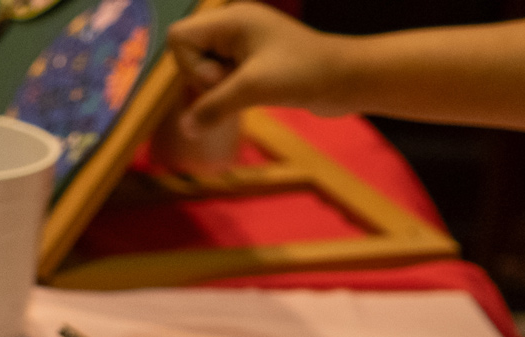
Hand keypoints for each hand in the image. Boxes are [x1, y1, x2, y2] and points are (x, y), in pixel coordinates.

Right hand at [169, 3, 352, 132]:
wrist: (346, 78)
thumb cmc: (303, 73)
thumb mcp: (253, 89)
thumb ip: (213, 107)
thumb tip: (185, 129)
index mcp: (231, 19)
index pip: (179, 37)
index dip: (190, 66)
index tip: (222, 78)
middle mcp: (234, 27)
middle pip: (189, 55)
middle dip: (205, 80)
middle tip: (239, 86)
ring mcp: (244, 45)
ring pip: (204, 70)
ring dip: (218, 90)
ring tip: (249, 93)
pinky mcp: (254, 64)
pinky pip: (222, 79)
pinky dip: (229, 94)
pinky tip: (250, 100)